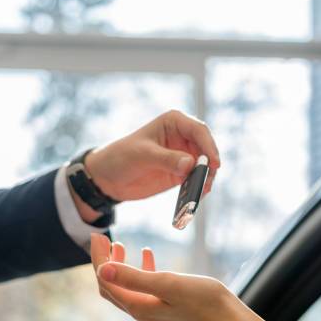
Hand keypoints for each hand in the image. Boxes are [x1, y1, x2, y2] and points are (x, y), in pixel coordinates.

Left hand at [84, 110, 219, 201]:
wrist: (108, 178)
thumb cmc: (121, 156)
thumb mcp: (142, 155)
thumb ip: (166, 159)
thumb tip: (190, 164)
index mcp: (174, 123)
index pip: (199, 130)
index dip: (209, 146)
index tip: (213, 163)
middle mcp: (182, 137)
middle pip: (205, 150)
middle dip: (209, 166)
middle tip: (207, 183)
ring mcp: (182, 156)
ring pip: (203, 167)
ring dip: (205, 179)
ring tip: (200, 193)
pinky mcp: (180, 174)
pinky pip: (195, 181)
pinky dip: (197, 188)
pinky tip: (195, 197)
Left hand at [90, 233, 299, 320]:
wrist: (230, 320)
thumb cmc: (204, 301)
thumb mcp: (167, 283)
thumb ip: (134, 277)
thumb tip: (102, 269)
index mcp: (138, 306)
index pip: (105, 281)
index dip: (98, 258)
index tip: (97, 235)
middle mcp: (141, 312)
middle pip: (110, 286)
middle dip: (103, 262)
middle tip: (103, 237)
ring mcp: (152, 311)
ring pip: (125, 287)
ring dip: (119, 266)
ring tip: (119, 245)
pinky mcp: (164, 307)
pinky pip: (142, 289)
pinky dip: (140, 271)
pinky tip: (147, 255)